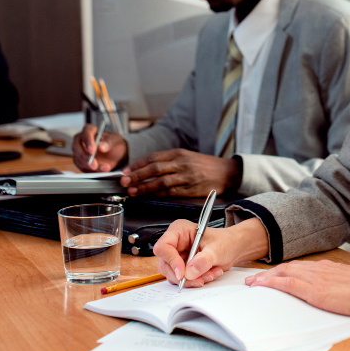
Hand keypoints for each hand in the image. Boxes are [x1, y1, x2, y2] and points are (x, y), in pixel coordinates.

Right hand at [72, 123, 127, 172]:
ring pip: (78, 157)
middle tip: (94, 165)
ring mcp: (79, 150)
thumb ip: (109, 142)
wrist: (115, 155)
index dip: (88, 141)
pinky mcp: (79, 160)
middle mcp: (82, 139)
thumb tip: (101, 146)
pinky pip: (80, 165)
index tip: (92, 151)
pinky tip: (98, 170)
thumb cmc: (114, 144)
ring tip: (103, 168)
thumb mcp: (116, 140)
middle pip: (77, 146)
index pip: (86, 132)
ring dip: (89, 165)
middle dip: (85, 157)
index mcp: (91, 130)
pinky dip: (89, 170)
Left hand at [121, 149, 239, 196]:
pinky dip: (157, 194)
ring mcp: (185, 176)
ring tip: (132, 191)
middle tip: (124, 180)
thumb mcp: (186, 156)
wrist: (225, 172)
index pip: (153, 157)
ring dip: (144, 187)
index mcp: (178, 153)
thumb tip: (147, 167)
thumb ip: (169, 160)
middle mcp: (181, 163)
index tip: (126, 170)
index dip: (137, 164)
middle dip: (137, 175)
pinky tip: (148, 196)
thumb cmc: (204, 165)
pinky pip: (170, 192)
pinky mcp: (189, 189)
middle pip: (154, 168)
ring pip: (160, 182)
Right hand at [154, 217, 269, 286]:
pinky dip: (196, 280)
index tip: (183, 273)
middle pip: (166, 264)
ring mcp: (178, 255)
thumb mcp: (217, 249)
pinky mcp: (183, 266)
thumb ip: (204, 259)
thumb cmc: (226, 241)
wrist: (233, 248)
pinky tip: (209, 274)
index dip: (171, 261)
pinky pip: (183, 279)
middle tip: (200, 279)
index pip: (163, 247)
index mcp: (179, 231)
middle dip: (184, 275)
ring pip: (174, 274)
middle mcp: (175, 243)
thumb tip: (190, 271)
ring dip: (192, 279)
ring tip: (210, 273)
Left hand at [244, 261, 349, 319]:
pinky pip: (286, 284)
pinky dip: (270, 283)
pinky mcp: (314, 290)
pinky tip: (259, 285)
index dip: (283, 270)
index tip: (272, 274)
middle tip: (254, 278)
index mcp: (327, 268)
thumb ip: (339, 286)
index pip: (299, 267)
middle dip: (269, 273)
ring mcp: (314, 278)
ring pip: (282, 273)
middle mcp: (318, 269)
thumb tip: (335, 293)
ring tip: (251, 282)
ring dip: (264, 277)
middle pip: (286, 268)